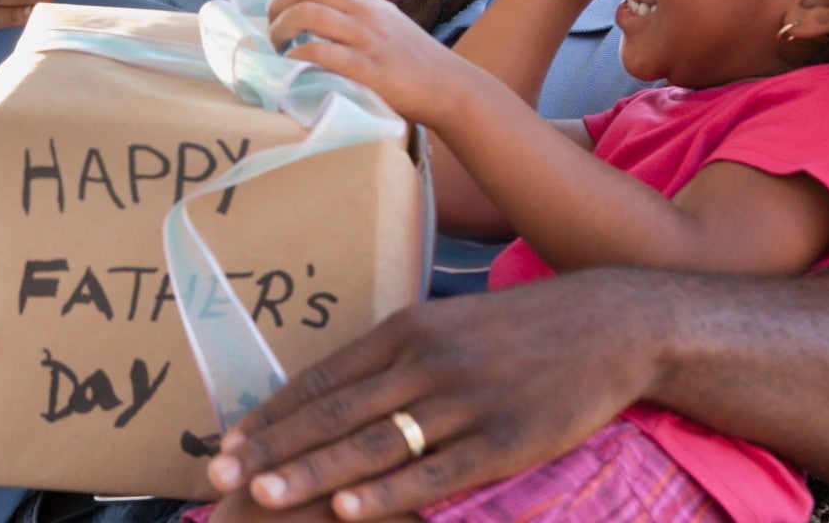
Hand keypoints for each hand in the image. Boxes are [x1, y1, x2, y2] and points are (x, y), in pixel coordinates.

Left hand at [205, 274, 661, 519]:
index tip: (226, 441)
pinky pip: (436, 472)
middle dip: (272, 446)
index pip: (323, 378)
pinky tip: (349, 509)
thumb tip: (338, 392)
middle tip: (218, 474)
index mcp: (407, 331)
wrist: (610, 324)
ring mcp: (465, 402)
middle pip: (335, 412)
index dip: (272, 413)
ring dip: (313, 472)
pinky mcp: (505, 439)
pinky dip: (389, 492)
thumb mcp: (449, 327)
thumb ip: (397, 360)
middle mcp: (426, 362)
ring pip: (374, 443)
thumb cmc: (521, 330)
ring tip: (264, 494)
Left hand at [265, 0, 466, 124]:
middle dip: (278, 5)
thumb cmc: (416, 60)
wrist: (449, 86)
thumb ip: (362, 14)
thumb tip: (325, 16)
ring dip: (281, 28)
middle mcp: (365, 12)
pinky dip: (298, 56)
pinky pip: (322, 53)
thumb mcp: (390, 23)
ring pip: (308, 14)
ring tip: (277, 47)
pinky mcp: (366, 67)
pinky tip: (293, 65)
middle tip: (272, 28)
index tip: (284, 7)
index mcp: (369, 0)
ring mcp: (366, 37)